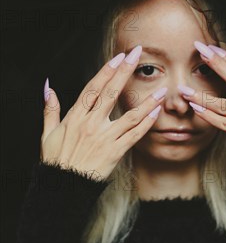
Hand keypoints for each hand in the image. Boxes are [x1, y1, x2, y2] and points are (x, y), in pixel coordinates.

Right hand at [41, 46, 166, 179]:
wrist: (62, 188)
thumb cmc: (55, 161)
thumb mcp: (47, 134)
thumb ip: (50, 109)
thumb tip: (48, 87)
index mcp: (75, 117)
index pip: (93, 88)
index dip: (107, 71)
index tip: (119, 57)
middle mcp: (91, 124)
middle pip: (111, 93)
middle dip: (125, 71)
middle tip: (136, 54)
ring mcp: (104, 138)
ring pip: (129, 115)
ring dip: (146, 100)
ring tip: (161, 88)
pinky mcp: (114, 152)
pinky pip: (134, 135)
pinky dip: (146, 123)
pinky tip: (156, 112)